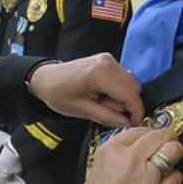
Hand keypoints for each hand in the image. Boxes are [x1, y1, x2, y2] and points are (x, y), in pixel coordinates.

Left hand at [28, 53, 143, 127]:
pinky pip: (123, 77)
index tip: (135, 124)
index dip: (136, 111)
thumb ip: (107, 117)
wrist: (46, 78)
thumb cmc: (59, 95)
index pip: (129, 94)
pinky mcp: (107, 60)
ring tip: (102, 103)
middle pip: (133, 87)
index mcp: (100, 74)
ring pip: (130, 82)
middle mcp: (107, 62)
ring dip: (122, 97)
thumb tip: (128, 123)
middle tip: (108, 113)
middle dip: (127, 105)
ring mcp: (108, 59)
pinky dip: (118, 89)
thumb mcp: (82, 110)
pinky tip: (103, 94)